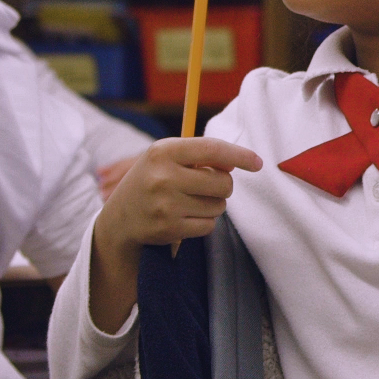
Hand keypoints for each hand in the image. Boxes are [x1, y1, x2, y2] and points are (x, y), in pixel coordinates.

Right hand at [94, 138, 261, 255]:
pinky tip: (185, 218)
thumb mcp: (166, 160)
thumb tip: (235, 164)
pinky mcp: (169, 228)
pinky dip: (203, 222)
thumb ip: (199, 156)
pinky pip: (208, 225)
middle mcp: (163, 176)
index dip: (239, 155)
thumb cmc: (152, 182)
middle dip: (222, 186)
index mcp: (163, 152)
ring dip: (213, 205)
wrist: (120, 220)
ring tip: (190, 202)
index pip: (212, 149)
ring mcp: (166, 204)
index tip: (258, 163)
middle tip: (205, 187)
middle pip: (223, 182)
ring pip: (219, 206)